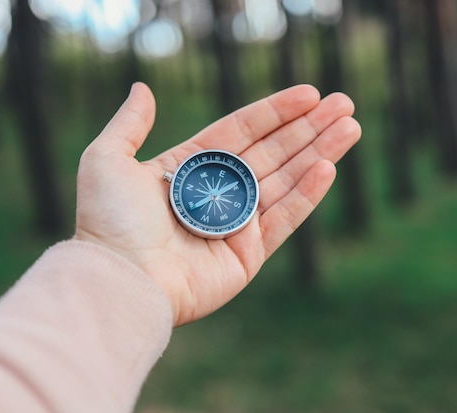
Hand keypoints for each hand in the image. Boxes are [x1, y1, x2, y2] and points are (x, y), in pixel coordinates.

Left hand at [74, 82, 360, 325]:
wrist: (119, 281)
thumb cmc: (108, 222)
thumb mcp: (106, 160)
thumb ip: (129, 124)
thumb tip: (141, 88)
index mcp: (189, 169)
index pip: (240, 132)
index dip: (275, 111)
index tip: (309, 93)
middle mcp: (216, 194)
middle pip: (272, 152)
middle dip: (309, 127)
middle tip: (344, 103)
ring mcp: (235, 225)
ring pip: (286, 181)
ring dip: (320, 153)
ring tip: (351, 127)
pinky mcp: (248, 256)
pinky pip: (284, 219)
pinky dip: (308, 194)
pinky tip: (329, 167)